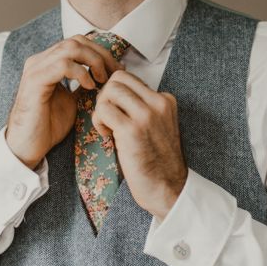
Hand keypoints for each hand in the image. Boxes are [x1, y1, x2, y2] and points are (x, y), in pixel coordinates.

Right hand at [5, 35, 124, 169]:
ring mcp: (36, 69)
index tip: (117, 70)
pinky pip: (63, 65)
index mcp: (48, 62)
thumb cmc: (49, 126)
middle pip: (77, 41)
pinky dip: (81, 73)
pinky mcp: (35, 81)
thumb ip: (84, 83)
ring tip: (102, 80)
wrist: (29, 146)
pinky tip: (89, 87)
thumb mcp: (73, 100)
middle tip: (115, 73)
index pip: (79, 42)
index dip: (101, 52)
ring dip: (94, 61)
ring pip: (71, 48)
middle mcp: (40, 60)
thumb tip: (105, 73)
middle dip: (101, 55)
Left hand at [90, 70, 187, 219]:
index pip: (130, 78)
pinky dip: (99, 121)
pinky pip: (104, 110)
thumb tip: (113, 93)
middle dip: (105, 96)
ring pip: (110, 90)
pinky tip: (106, 136)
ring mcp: (146, 115)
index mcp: (165, 100)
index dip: (115, 93)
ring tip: (107, 127)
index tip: (116, 111)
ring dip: (101, 108)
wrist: (167, 188)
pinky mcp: (132, 130)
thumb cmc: (157, 161)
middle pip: (118, 78)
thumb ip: (142, 107)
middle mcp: (158, 103)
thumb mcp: (157, 125)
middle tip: (107, 117)